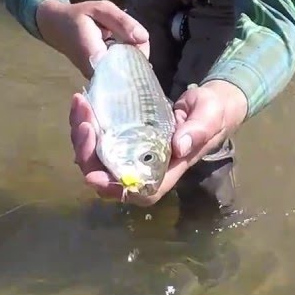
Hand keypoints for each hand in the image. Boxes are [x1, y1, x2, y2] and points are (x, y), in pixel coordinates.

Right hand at [35, 0, 149, 76]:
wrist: (55, 26)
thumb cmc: (77, 16)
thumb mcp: (100, 9)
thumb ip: (122, 22)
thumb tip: (144, 38)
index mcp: (95, 56)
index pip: (125, 68)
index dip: (139, 58)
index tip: (141, 43)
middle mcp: (95, 73)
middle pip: (129, 72)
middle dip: (138, 55)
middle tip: (134, 36)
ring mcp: (96, 78)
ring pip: (125, 73)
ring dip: (132, 57)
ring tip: (125, 40)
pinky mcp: (99, 78)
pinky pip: (119, 72)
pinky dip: (125, 60)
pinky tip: (123, 47)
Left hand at [69, 80, 248, 205]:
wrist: (210, 102)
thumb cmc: (214, 111)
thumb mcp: (209, 115)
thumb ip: (197, 130)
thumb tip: (178, 147)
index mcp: (167, 168)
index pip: (139, 191)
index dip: (115, 189)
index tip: (94, 176)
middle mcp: (145, 164)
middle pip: (109, 176)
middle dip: (88, 155)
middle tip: (84, 125)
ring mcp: (133, 151)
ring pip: (98, 157)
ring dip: (83, 137)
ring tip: (81, 107)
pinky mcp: (125, 135)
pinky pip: (99, 137)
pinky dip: (87, 122)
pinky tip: (83, 103)